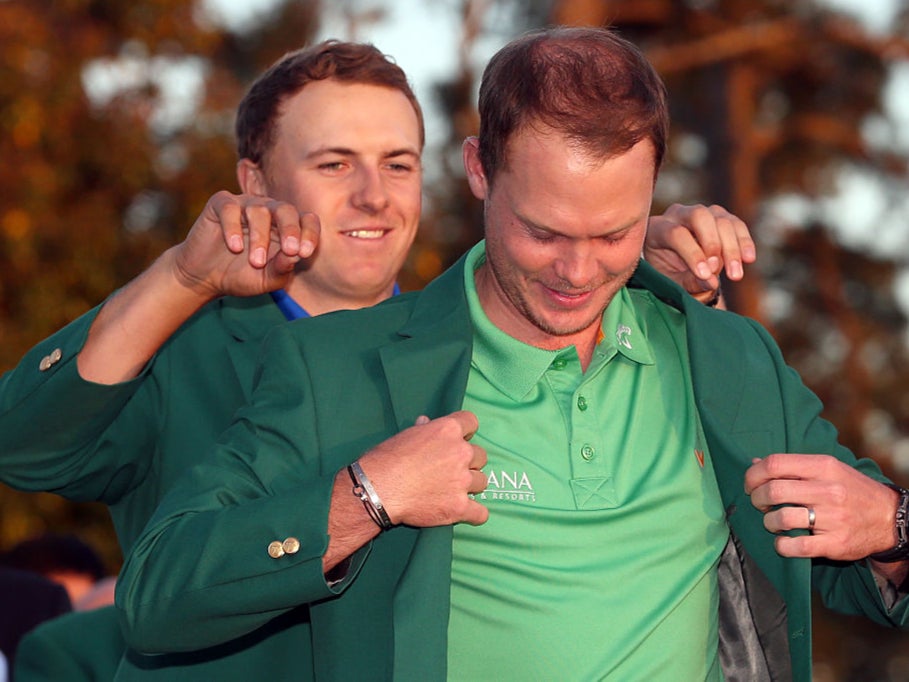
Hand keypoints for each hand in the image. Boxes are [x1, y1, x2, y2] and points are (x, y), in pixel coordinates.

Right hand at [171, 191, 318, 299]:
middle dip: (291, 230)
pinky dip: (233, 227)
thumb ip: (282, 269)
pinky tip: (235, 247)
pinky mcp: (221, 204)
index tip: (305, 252)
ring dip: (260, 237)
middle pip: (286, 209)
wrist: (205, 278)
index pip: (306, 220)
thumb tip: (296, 256)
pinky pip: (230, 207)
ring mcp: (244, 205)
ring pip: (259, 210)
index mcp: (286, 227)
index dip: (310, 233)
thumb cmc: (242, 276)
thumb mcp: (266, 280)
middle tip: (291, 250)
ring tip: (256, 261)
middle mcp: (268, 211)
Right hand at [358, 411, 488, 526]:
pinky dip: (474, 514)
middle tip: (452, 469)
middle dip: (469, 462)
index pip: (471, 421)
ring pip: (482, 481)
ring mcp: (462, 481)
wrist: (378, 489)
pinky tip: (466, 511)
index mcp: (448, 430)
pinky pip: (480, 513)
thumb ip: (423, 430)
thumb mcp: (404, 436)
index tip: (460, 439)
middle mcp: (461, 452)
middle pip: (480, 455)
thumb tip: (426, 422)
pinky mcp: (459, 506)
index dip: (466, 431)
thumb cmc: (386, 459)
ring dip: (471, 485)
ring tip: (454, 490)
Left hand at [644, 203, 755, 301]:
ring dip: (732, 248)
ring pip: (721, 220)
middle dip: (713, 243)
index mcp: (657, 228)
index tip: (705, 275)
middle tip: (719, 269)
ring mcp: (701, 212)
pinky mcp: (720, 216)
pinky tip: (749, 259)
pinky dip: (744, 241)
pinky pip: (736, 224)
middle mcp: (677, 214)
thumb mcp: (672, 283)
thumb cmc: (669, 277)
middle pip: (700, 216)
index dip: (692, 254)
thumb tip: (712, 282)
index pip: (676, 234)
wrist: (678, 271)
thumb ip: (689, 282)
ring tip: (735, 275)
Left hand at [745, 453, 898, 560]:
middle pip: (773, 491)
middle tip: (760, 505)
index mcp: (823, 467)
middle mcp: (828, 490)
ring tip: (773, 522)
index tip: (751, 485)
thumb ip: (792, 466)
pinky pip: (796, 547)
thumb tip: (755, 463)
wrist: (890, 518)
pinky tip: (783, 541)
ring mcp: (833, 518)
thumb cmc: (851, 490)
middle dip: (757, 499)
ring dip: (768, 522)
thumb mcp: (827, 469)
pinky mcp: (836, 544)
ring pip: (781, 518)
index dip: (753, 475)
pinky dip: (782, 546)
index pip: (774, 464)